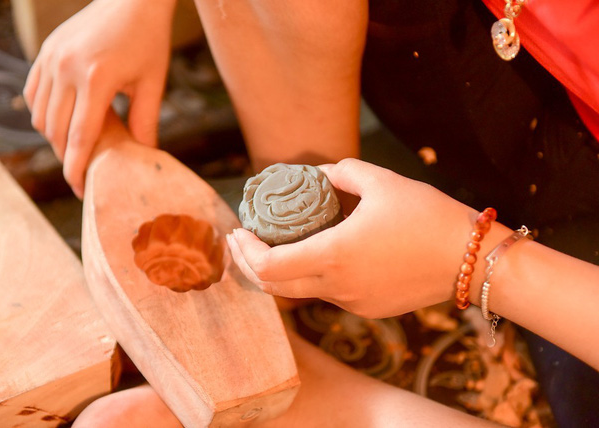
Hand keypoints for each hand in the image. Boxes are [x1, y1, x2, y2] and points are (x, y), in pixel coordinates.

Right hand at [23, 0, 174, 196]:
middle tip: (84, 174)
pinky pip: (34, 95)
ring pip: (41, 116)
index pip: (80, 137)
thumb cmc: (148, 40)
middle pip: (56, 131)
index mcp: (97, 79)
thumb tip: (147, 158)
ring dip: (55, 138)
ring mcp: (50, 59)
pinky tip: (62, 122)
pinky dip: (44, 114)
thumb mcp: (153, 83)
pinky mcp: (44, 52)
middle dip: (67, 158)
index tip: (83, 192)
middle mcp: (66, 69)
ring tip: (77, 149)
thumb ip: (145, 122)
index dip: (78, 169)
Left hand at [227, 158, 494, 318]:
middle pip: (275, 287)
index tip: (238, 231)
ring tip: (281, 242)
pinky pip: (330, 294)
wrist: (471, 259)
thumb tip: (319, 174)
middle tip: (243, 240)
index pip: (268, 267)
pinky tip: (323, 254)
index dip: (245, 252)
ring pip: (302, 291)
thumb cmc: (426, 216)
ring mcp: (353, 303)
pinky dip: (314, 277)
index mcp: (333, 255)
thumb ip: (341, 173)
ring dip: (283, 271)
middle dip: (251, 264)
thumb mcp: (381, 181)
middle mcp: (337, 287)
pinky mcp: (369, 309)